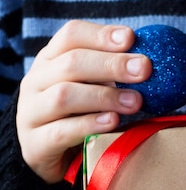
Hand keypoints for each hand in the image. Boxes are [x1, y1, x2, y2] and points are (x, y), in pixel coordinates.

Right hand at [16, 20, 151, 182]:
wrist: (45, 154)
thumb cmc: (76, 116)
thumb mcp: (90, 88)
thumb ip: (111, 74)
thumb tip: (149, 64)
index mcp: (50, 60)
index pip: (71, 35)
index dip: (101, 34)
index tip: (130, 38)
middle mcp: (36, 81)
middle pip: (71, 63)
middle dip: (111, 64)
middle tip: (144, 69)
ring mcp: (31, 112)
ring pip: (64, 96)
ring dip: (104, 96)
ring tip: (135, 101)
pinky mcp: (36, 144)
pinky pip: (62, 131)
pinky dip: (89, 124)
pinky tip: (112, 121)